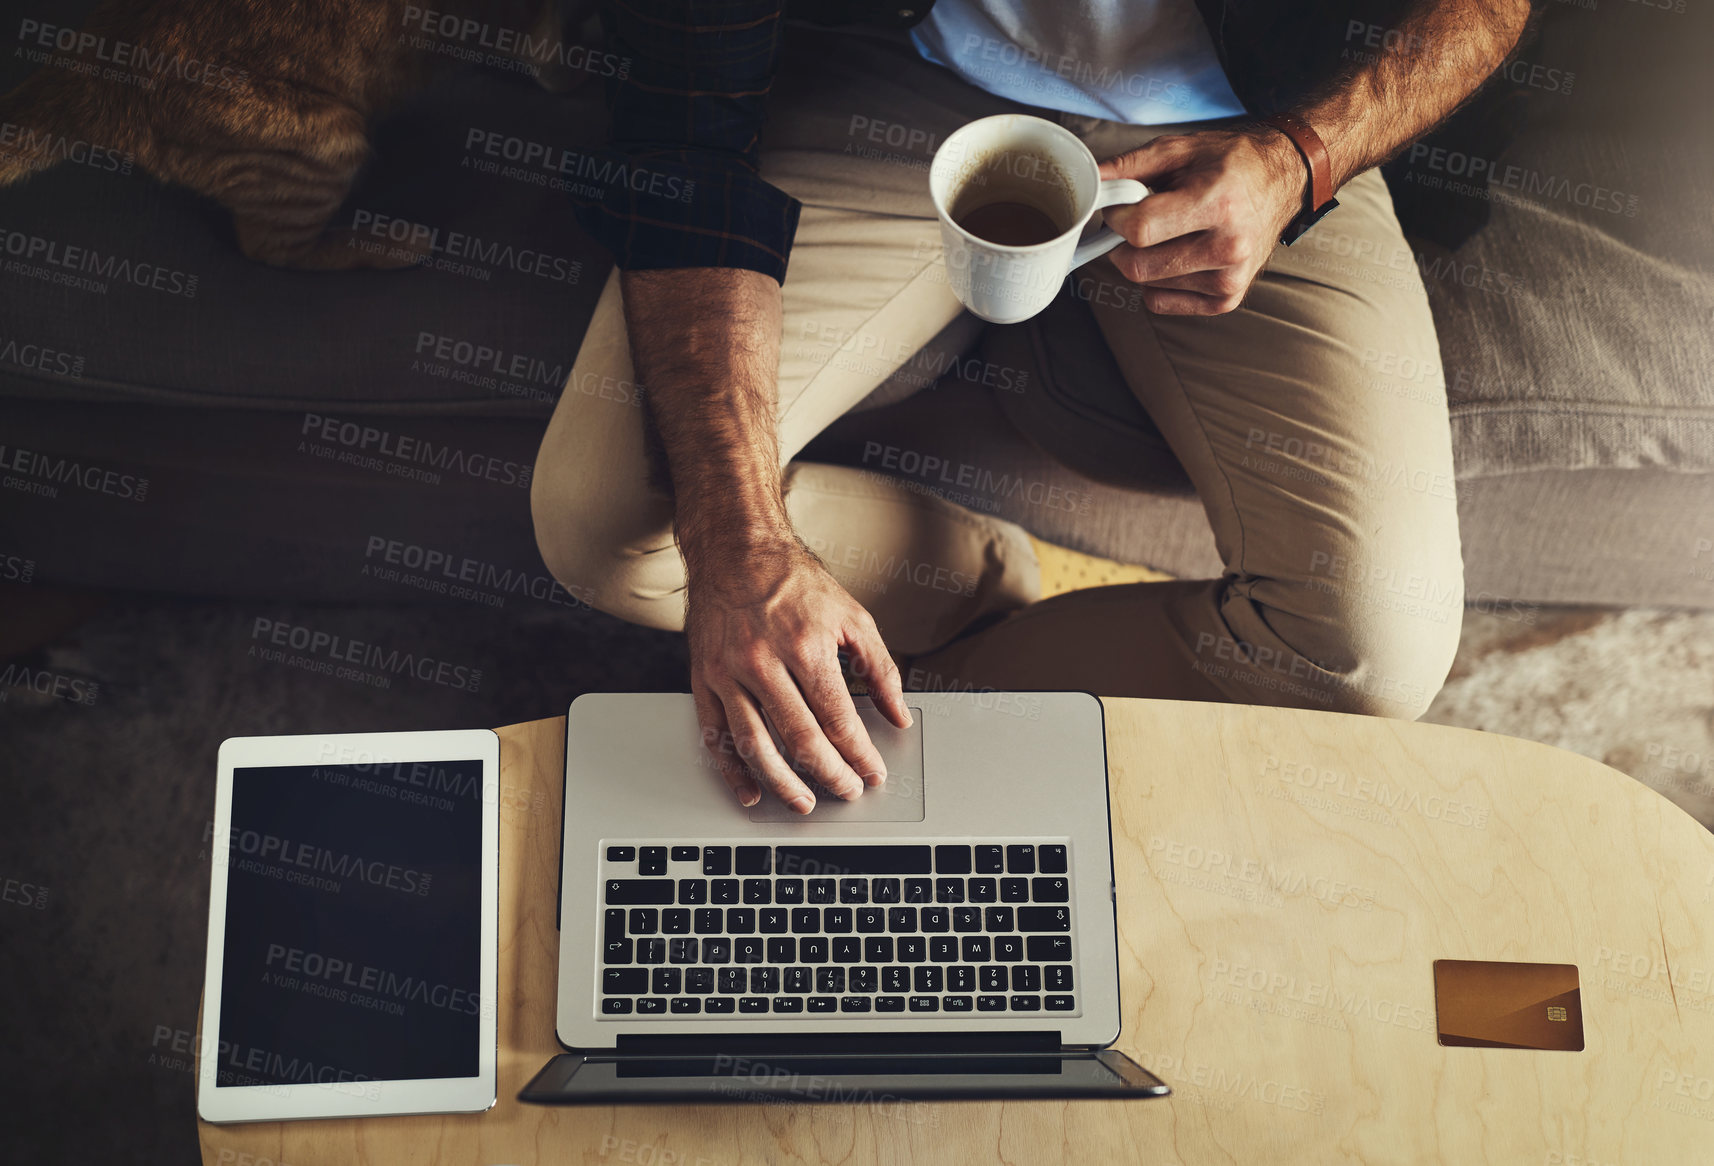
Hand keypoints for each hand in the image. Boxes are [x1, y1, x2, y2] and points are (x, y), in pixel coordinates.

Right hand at [685, 535, 911, 813]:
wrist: (734, 550)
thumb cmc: (793, 581)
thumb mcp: (851, 616)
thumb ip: (880, 668)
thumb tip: (900, 713)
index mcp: (806, 646)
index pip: (839, 718)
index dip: (860, 753)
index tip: (873, 772)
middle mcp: (764, 662)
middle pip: (800, 738)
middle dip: (830, 773)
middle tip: (847, 791)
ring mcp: (729, 673)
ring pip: (755, 745)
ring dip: (783, 783)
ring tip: (806, 802)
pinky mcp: (704, 679)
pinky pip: (715, 735)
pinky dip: (732, 770)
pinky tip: (751, 792)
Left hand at [1097, 126, 1305, 315]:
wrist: (1283, 181)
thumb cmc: (1233, 163)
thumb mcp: (1183, 149)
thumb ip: (1131, 166)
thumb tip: (1091, 181)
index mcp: (1217, 203)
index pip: (1140, 229)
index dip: (1116, 218)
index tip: (1119, 207)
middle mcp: (1228, 247)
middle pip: (1138, 265)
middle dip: (1123, 243)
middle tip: (1136, 221)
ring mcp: (1230, 278)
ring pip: (1147, 285)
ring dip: (1143, 260)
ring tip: (1169, 232)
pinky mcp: (1226, 299)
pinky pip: (1161, 302)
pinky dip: (1157, 282)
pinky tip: (1176, 255)